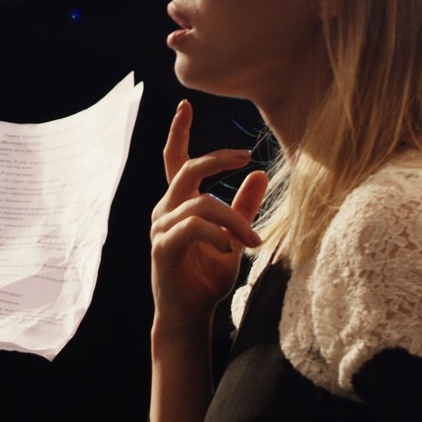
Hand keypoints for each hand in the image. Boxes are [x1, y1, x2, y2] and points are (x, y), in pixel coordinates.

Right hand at [150, 100, 265, 333]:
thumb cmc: (208, 278)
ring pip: (200, 202)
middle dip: (216, 158)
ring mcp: (160, 229)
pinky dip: (216, 234)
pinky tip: (230, 250)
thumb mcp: (234, 238)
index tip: (185, 105)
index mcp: (178, 204)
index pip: (175, 161)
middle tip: (244, 156)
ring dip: (233, 218)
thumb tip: (260, 173)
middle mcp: (165, 210)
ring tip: (252, 242)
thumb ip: (243, 207)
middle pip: (186, 170)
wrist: (190, 317)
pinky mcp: (163, 248)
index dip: (178, 132)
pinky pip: (192, 227)